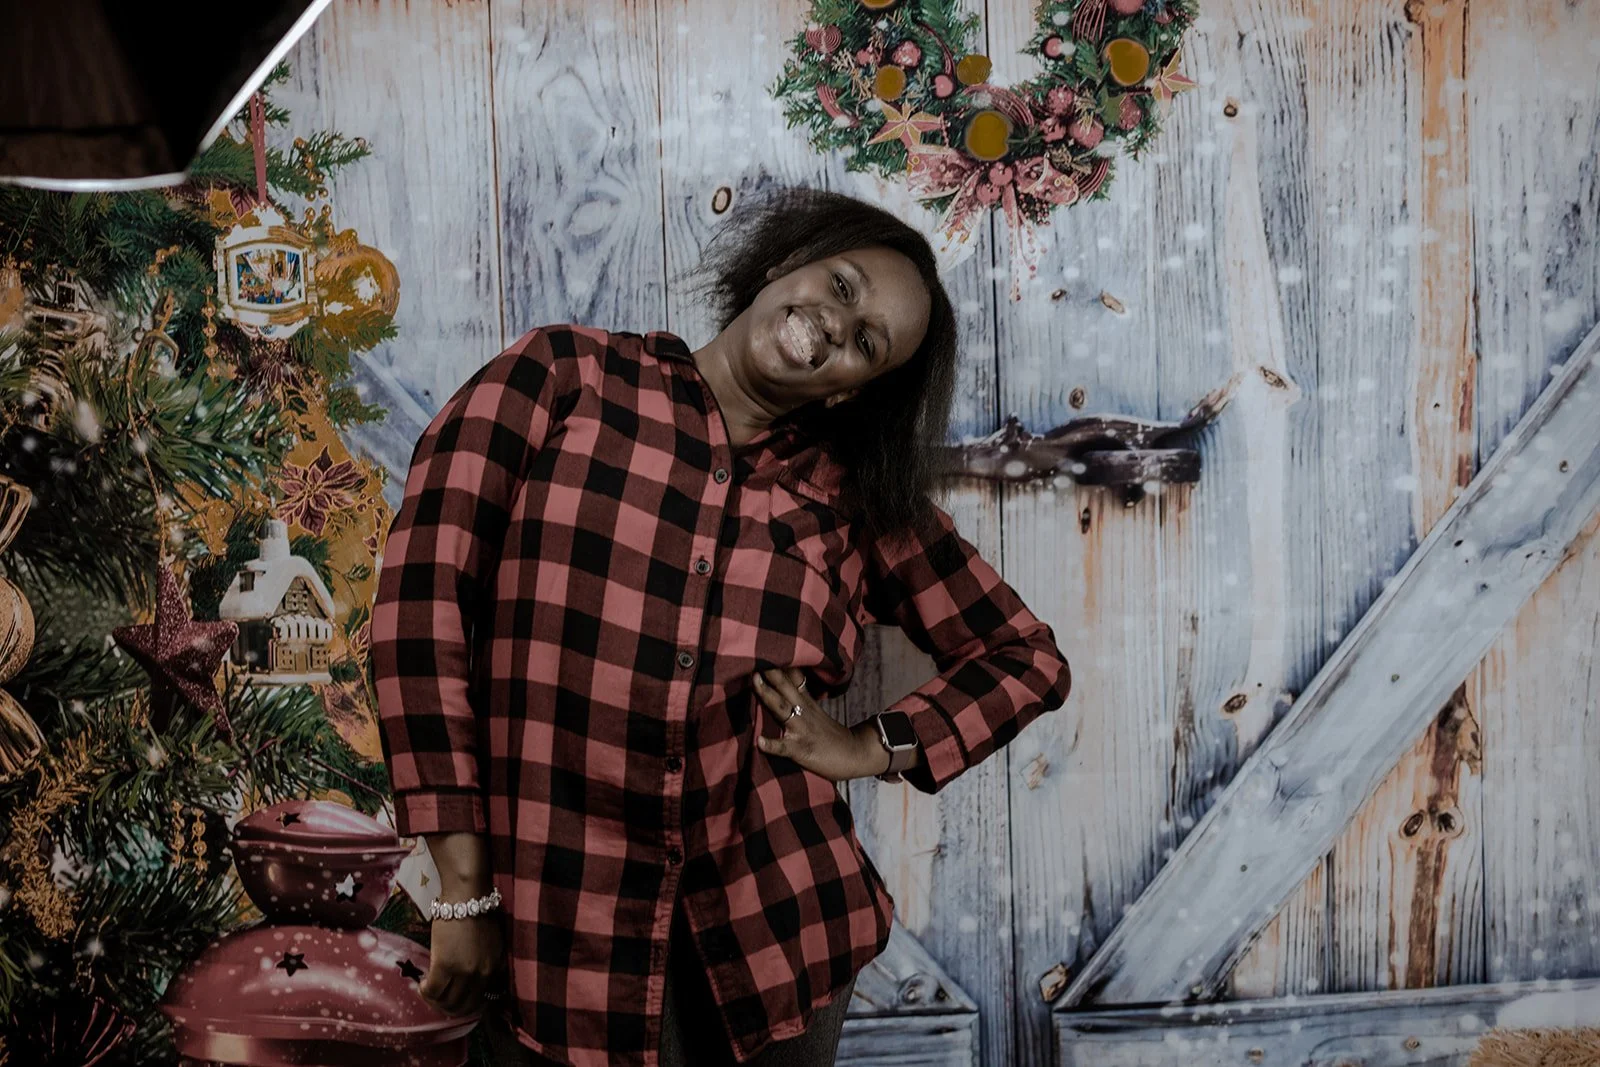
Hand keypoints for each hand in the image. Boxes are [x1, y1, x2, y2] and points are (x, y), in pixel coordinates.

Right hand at [419, 909, 504, 1015]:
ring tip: (428, 991)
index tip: (452, 1001)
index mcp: (493, 970)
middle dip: (447, 1008)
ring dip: (434, 1001)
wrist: (466, 898)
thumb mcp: (493, 944)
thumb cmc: (477, 915)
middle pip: (462, 1007)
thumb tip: (480, 979)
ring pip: (446, 1002)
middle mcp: (480, 975)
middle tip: (436, 1000)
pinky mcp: (445, 965)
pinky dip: (425, 992)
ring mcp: (463, 972)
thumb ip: (489, 964)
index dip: (462, 1006)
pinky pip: (433, 991)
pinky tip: (422, 985)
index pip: (478, 1002)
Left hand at [752, 667, 890, 781]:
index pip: (793, 677)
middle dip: (770, 671)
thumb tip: (783, 677)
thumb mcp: (815, 709)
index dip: (779, 663)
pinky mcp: (801, 749)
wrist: (854, 754)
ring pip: (782, 709)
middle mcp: (802, 711)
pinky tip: (759, 741)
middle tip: (754, 654)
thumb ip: (799, 694)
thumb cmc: (830, 734)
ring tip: (754, 681)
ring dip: (768, 694)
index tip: (765, 647)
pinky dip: (771, 744)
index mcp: (805, 702)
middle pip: (785, 686)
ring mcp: (801, 729)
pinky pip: (784, 747)